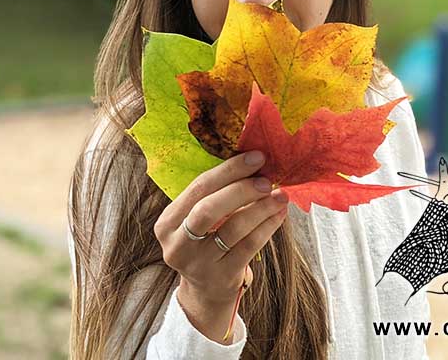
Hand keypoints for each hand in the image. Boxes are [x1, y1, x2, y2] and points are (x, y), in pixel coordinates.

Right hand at [153, 150, 288, 338]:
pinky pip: (249, 245)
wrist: (207, 290)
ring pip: (233, 228)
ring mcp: (199, 264)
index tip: (256, 157)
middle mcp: (178, 244)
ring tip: (280, 196)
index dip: (229, 170)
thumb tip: (253, 163)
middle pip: (209, 209)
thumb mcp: (198, 220)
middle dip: (241, 189)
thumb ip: (215, 195)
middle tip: (267, 180)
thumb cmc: (207, 242)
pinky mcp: (222, 277)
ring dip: (261, 207)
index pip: (198, 188)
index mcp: (167, 222)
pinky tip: (279, 214)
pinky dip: (268, 226)